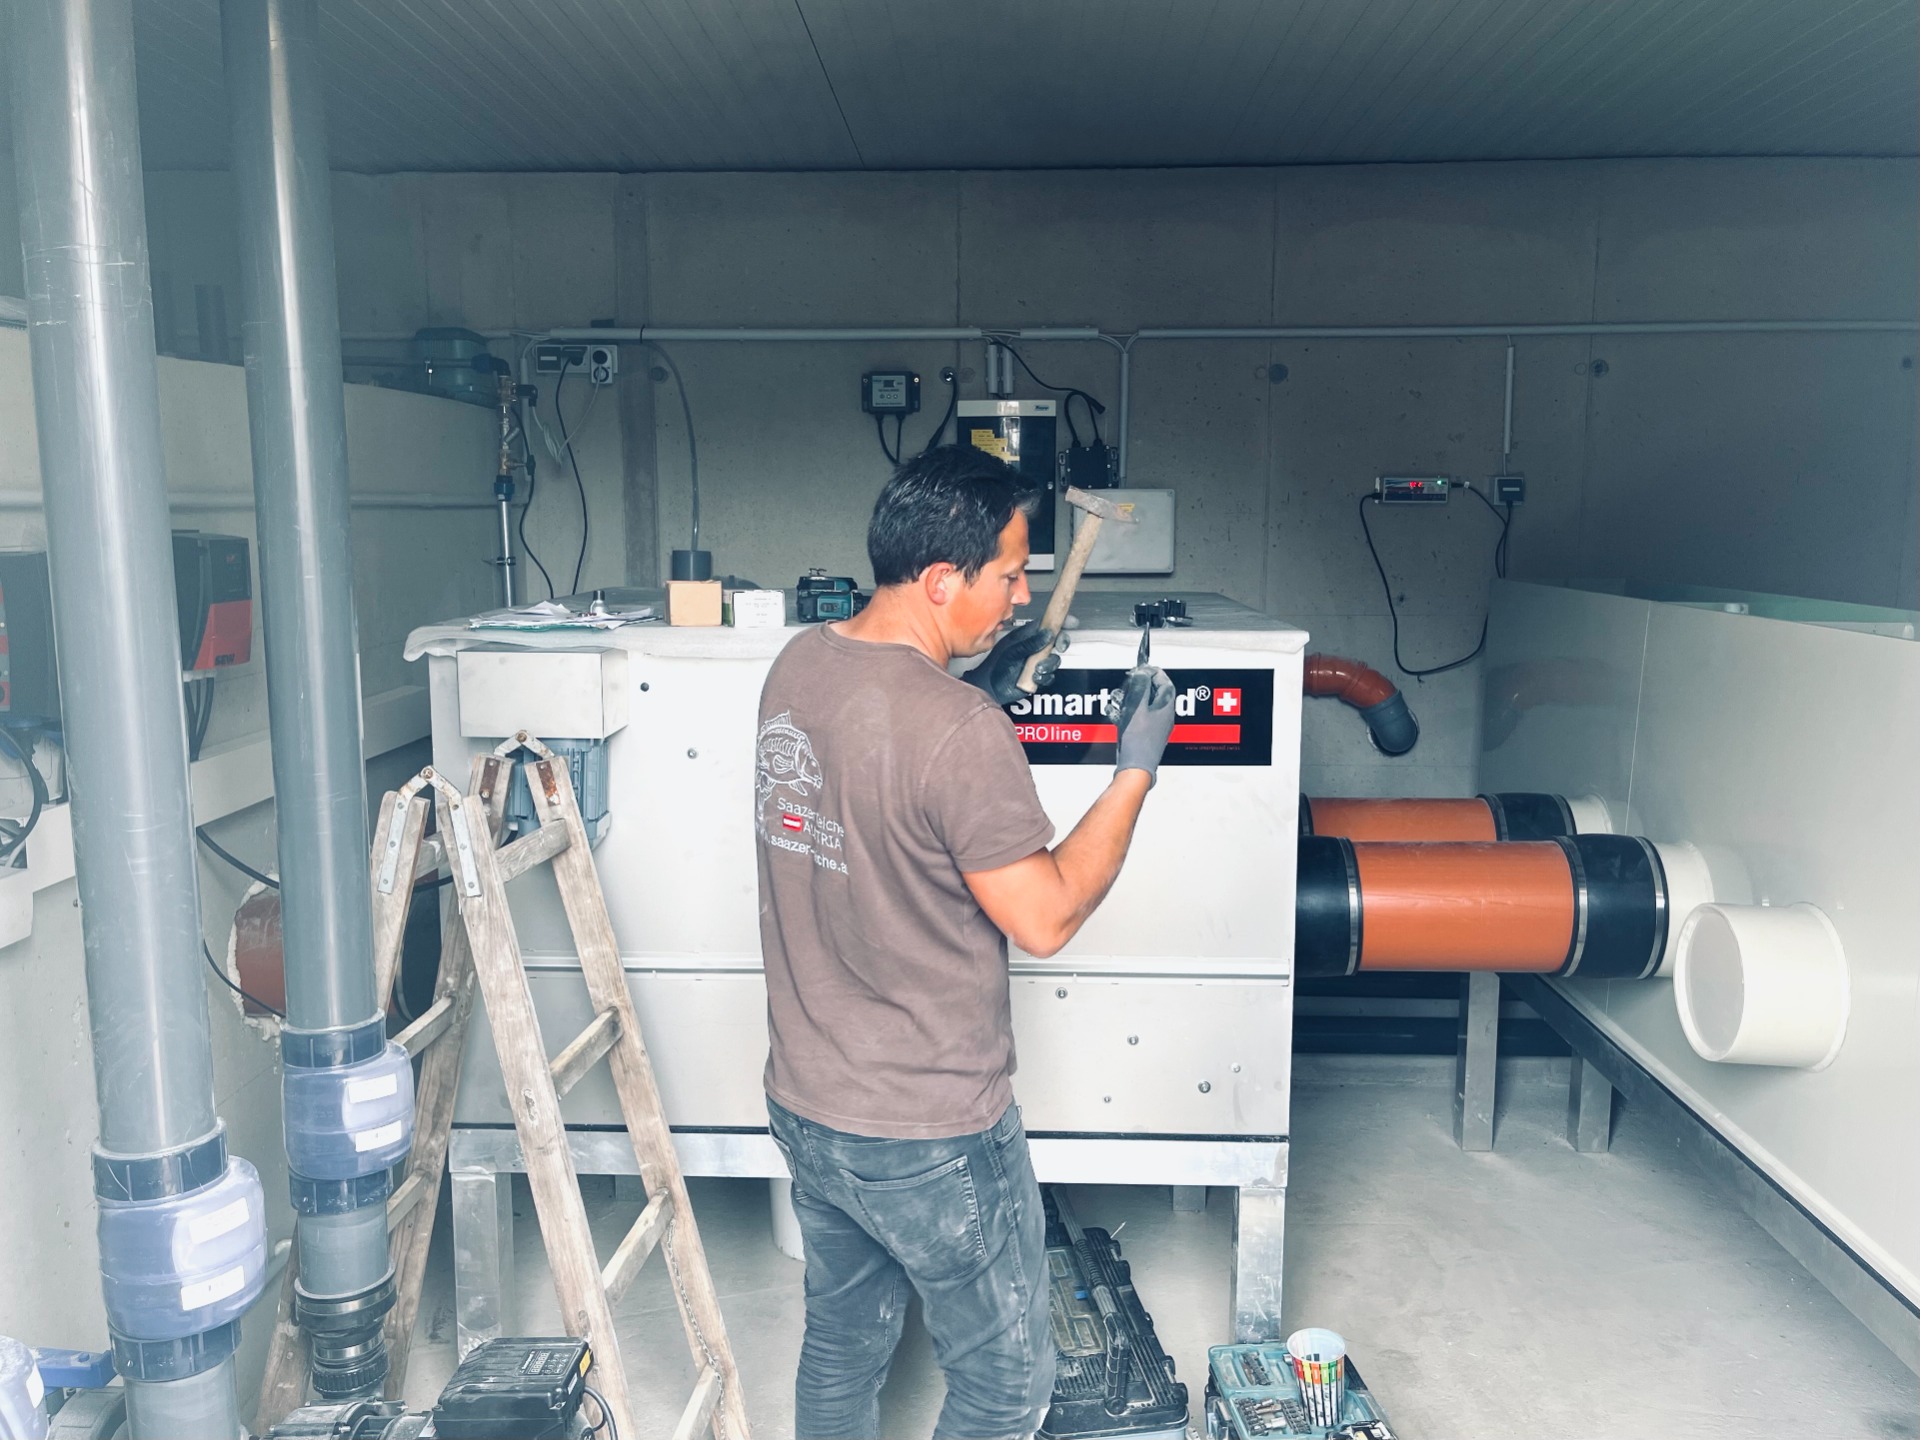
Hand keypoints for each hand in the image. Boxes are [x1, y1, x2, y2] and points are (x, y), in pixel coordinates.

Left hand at [963, 620, 1066, 704]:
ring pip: (1054, 659)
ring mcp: (1036, 662)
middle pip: (1056, 641)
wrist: (989, 686)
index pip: (1047, 625)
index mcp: (1027, 636)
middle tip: (1059, 646)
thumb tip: (1048, 634)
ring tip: (1037, 668)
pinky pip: (1050, 675)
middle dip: (1060, 643)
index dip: (1059, 622)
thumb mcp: (1011, 650)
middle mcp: (1034, 648)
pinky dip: (1044, 676)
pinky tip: (1034, 677)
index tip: (1070, 621)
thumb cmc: (995, 665)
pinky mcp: (1038, 676)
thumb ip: (1030, 643)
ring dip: (1049, 664)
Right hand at [1113, 666, 1176, 783]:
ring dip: (1131, 699)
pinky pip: (1138, 716)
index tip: (1139, 669)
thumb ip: (1140, 686)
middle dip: (1139, 685)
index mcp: (1166, 706)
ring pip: (1144, 704)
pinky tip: (1117, 714)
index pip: (1164, 681)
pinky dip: (1128, 712)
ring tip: (1120, 700)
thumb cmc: (1139, 741)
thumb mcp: (1137, 707)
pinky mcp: (1146, 733)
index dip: (1152, 672)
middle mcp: (1164, 715)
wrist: (1135, 766)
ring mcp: (1156, 725)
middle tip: (1129, 683)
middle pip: (1154, 692)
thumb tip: (1142, 672)